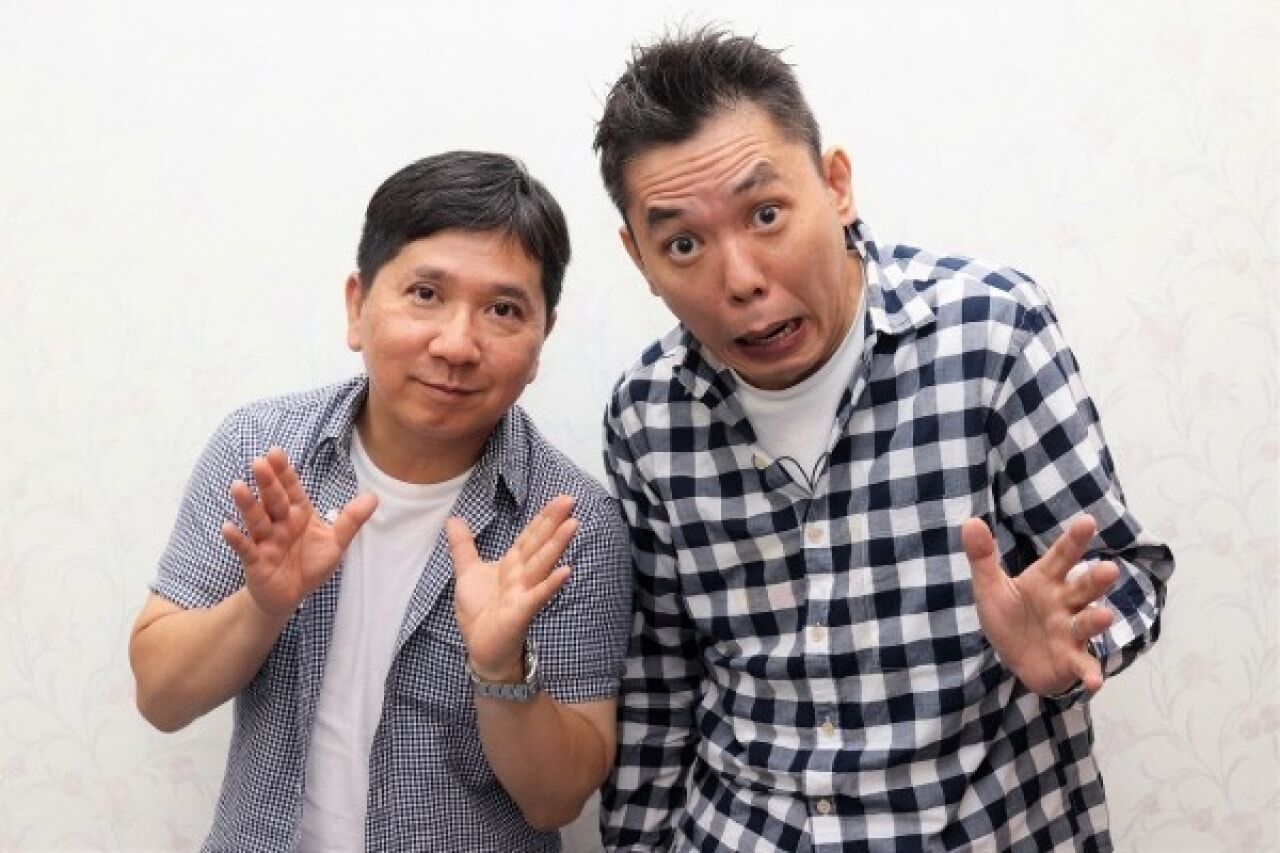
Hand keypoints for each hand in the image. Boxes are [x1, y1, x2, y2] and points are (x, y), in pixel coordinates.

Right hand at [220, 447, 377, 619]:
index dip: (284, 472)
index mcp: (299, 514)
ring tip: (238, 486)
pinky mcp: (256, 561)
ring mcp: (265, 541)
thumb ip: (350, 521)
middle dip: (267, 482)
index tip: (275, 452)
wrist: (290, 596)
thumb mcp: (335, 544)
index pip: (292, 489)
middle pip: (273, 500)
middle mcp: (280, 524)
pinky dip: (237, 539)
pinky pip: (245, 548)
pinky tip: (227, 527)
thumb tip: (373, 497)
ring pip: (256, 520)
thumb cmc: (310, 565)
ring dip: (247, 504)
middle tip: (258, 462)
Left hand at [447, 495, 577, 681]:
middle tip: (570, 500)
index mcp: (511, 565)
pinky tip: (566, 571)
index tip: (559, 498)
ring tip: (572, 525)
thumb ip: (463, 546)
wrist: (481, 648)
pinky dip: (550, 584)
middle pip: (539, 544)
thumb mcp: (467, 573)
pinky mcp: (521, 612)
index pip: (529, 536)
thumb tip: (453, 519)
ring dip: (557, 545)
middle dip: (554, 523)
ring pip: (541, 565)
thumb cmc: (480, 613)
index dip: (543, 517)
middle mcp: (521, 576)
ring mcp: (524, 593)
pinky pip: (537, 596)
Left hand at [961, 515, 1117, 695]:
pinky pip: (1083, 665)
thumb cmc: (1010, 615)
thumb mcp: (990, 587)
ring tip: (1105, 616)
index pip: (1062, 557)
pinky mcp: (1070, 660)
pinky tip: (1094, 681)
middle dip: (1096, 580)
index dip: (1074, 540)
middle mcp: (1065, 603)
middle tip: (1108, 569)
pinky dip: (1090, 673)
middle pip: (1082, 589)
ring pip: (1087, 624)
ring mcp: (1070, 632)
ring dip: (1096, 621)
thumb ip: (982, 557)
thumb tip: (969, 521)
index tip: (1088, 521)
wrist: (1014, 658)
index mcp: (1047, 581)